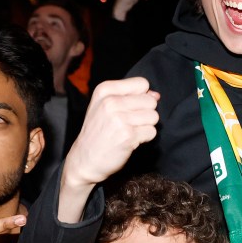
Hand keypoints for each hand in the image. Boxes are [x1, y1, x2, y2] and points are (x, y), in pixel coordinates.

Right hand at [58, 77, 158, 219]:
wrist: (85, 159)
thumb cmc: (98, 132)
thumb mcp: (105, 106)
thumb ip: (131, 96)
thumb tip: (156, 95)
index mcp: (105, 90)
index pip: (142, 83)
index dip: (141, 97)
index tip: (128, 109)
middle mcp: (111, 102)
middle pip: (150, 101)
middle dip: (145, 114)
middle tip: (129, 123)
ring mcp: (119, 119)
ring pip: (154, 117)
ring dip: (145, 126)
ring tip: (129, 132)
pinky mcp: (128, 136)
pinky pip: (151, 132)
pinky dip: (144, 138)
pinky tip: (130, 141)